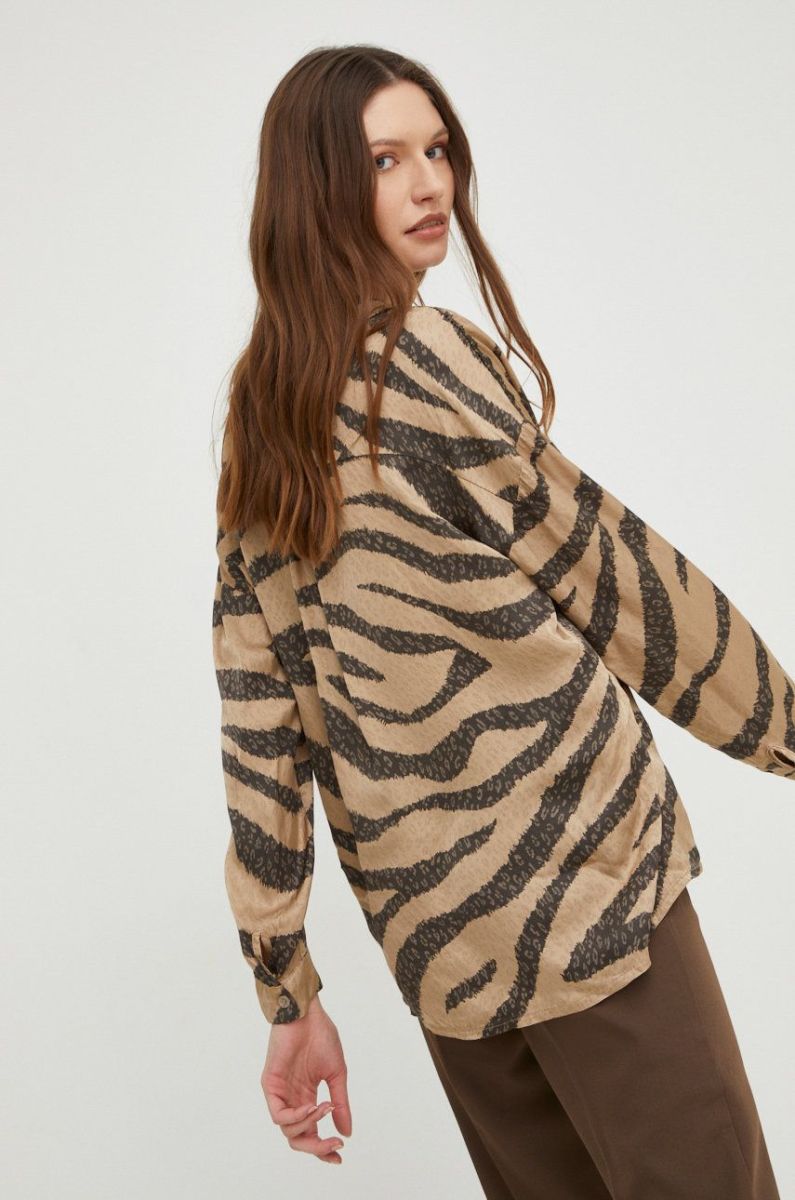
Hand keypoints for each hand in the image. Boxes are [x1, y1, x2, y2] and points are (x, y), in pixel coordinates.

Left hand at [261, 994, 351, 1164]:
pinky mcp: (270, 1084)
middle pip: (298, 1139)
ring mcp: (280, 1093)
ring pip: (288, 1131)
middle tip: (334, 1145)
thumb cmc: (321, 1037)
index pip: (311, 1133)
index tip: (339, 1155)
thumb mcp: (336, 1075)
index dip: (323, 1148)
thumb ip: (340, 1104)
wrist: (308, 1013)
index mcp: (307, 1097)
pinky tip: (312, 1106)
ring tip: (325, 1109)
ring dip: (310, 1126)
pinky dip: (297, 1117)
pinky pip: (279, 1114)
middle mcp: (292, 1099)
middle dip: (317, 1147)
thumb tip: (347, 1132)